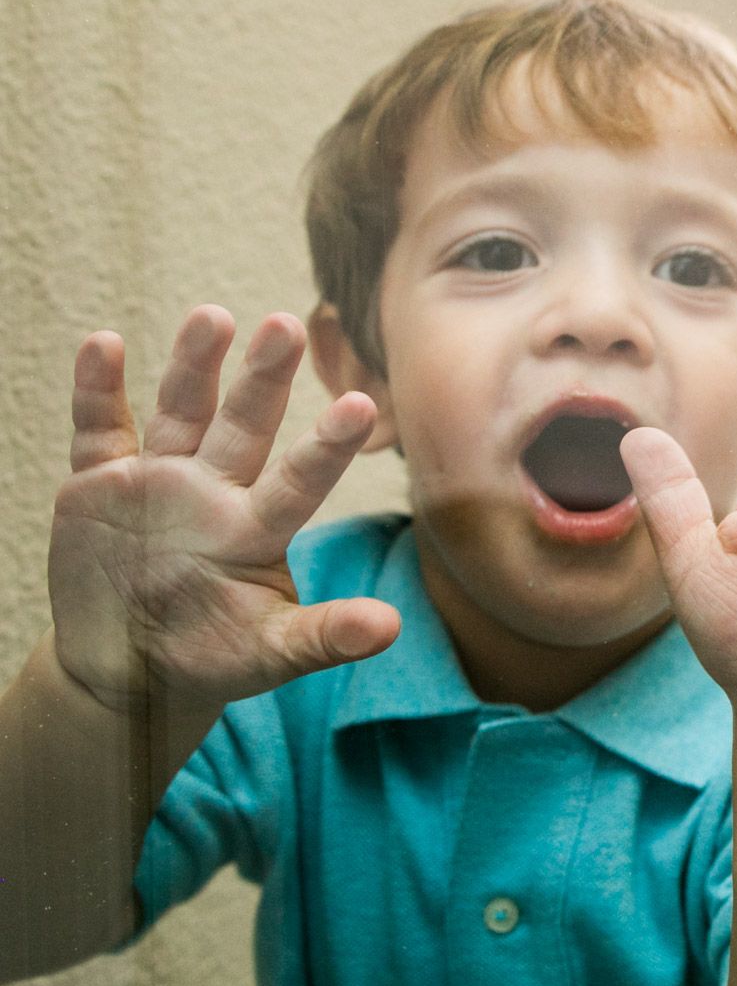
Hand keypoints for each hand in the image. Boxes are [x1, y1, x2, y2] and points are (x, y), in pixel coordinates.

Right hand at [48, 306, 399, 715]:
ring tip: (213, 316)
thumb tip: (391, 629)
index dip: (327, 445)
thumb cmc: (213, 656)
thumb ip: (325, 636)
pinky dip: (97, 390)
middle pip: (244, 425)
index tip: (361, 405)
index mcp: (258, 529)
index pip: (300, 479)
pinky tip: (105, 344)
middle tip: (288, 325)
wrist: (130, 669)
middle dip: (263, 378)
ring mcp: (159, 480)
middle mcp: (215, 491)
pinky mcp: (101, 483)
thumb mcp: (270, 653)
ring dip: (192, 365)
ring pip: (180, 411)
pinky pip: (99, 429)